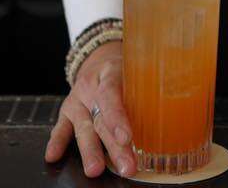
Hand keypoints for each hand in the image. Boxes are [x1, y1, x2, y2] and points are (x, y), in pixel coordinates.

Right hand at [44, 41, 135, 177]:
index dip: (118, 117)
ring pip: (83, 127)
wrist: (100, 57)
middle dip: (113, 146)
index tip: (127, 137)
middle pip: (102, 119)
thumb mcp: (136, 70)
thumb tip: (174, 112)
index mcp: (110, 73)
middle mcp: (90, 87)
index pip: (112, 94)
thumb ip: (147, 88)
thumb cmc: (125, 68)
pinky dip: (57, 141)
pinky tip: (53, 156)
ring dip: (90, 150)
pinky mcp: (67, 110)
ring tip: (95, 170)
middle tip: (127, 166)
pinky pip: (61, 126)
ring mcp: (77, 99)